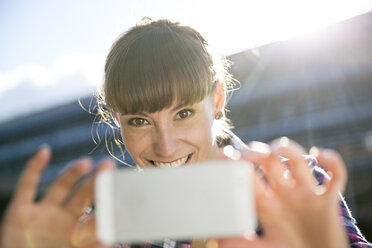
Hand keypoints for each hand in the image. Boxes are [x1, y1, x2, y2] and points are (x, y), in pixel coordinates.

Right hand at [0, 145, 113, 247]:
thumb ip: (93, 245)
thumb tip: (114, 242)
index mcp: (79, 234)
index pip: (98, 215)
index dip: (109, 203)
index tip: (124, 188)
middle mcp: (63, 220)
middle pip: (83, 196)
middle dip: (96, 182)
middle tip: (110, 165)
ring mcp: (42, 215)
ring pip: (60, 188)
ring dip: (71, 173)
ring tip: (86, 161)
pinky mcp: (19, 213)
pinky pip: (26, 186)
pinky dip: (34, 168)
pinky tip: (45, 151)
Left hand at [218, 138, 347, 247]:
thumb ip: (238, 242)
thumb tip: (217, 234)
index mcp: (266, 204)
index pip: (249, 175)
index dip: (237, 163)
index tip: (226, 154)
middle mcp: (285, 195)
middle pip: (270, 162)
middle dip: (259, 153)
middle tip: (250, 153)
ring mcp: (306, 196)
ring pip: (298, 161)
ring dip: (289, 150)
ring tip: (278, 150)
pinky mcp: (328, 202)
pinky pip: (336, 175)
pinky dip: (332, 161)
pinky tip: (320, 156)